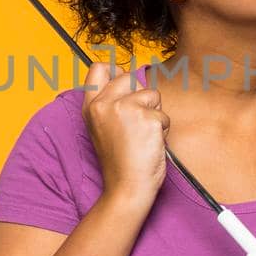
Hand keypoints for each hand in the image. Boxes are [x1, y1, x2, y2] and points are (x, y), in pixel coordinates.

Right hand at [81, 59, 169, 204]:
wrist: (127, 187)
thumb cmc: (120, 160)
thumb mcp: (102, 127)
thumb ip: (110, 103)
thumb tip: (130, 77)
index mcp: (91, 106)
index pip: (99, 68)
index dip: (115, 71)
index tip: (125, 86)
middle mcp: (105, 103)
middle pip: (130, 77)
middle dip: (140, 96)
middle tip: (137, 122)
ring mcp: (126, 109)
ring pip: (152, 94)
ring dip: (154, 113)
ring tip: (143, 135)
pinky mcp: (148, 118)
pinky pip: (164, 115)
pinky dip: (163, 130)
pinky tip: (150, 144)